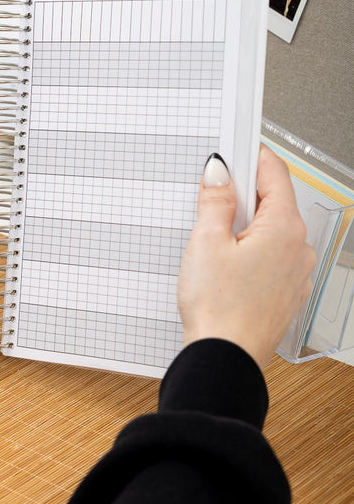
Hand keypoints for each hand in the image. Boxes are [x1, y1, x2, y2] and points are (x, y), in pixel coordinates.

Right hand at [178, 146, 315, 367]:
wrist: (224, 357)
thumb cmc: (218, 308)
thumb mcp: (206, 242)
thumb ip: (215, 201)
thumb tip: (220, 173)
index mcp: (284, 229)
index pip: (275, 173)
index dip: (251, 154)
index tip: (234, 146)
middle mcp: (298, 248)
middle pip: (272, 201)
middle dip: (242, 192)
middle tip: (210, 194)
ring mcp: (294, 272)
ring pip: (270, 229)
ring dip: (244, 222)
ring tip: (211, 236)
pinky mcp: (284, 290)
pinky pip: (270, 254)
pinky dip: (249, 247)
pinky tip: (224, 260)